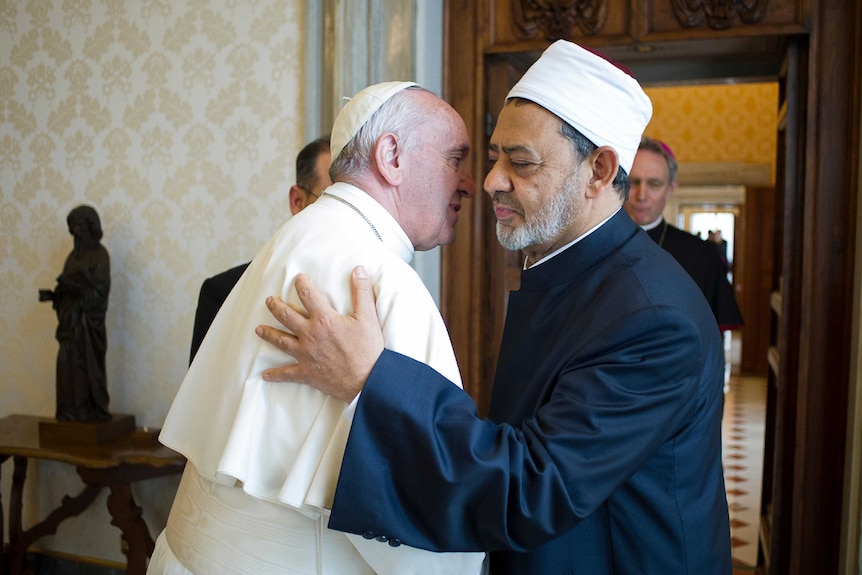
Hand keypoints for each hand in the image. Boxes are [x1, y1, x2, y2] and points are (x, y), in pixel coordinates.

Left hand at [255, 265, 383, 402]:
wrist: (367, 380)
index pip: (308, 295)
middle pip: (286, 316)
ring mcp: (305, 355)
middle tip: (269, 301)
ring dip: (269, 334)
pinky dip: (275, 375)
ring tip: (258, 329)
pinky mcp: (307, 373)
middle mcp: (310, 335)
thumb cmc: (368, 349)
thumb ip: (361, 292)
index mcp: (324, 319)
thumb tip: (358, 270)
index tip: (298, 278)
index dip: (301, 284)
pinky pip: (287, 374)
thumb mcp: (368, 317)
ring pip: (281, 341)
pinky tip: (265, 375)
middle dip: (276, 306)